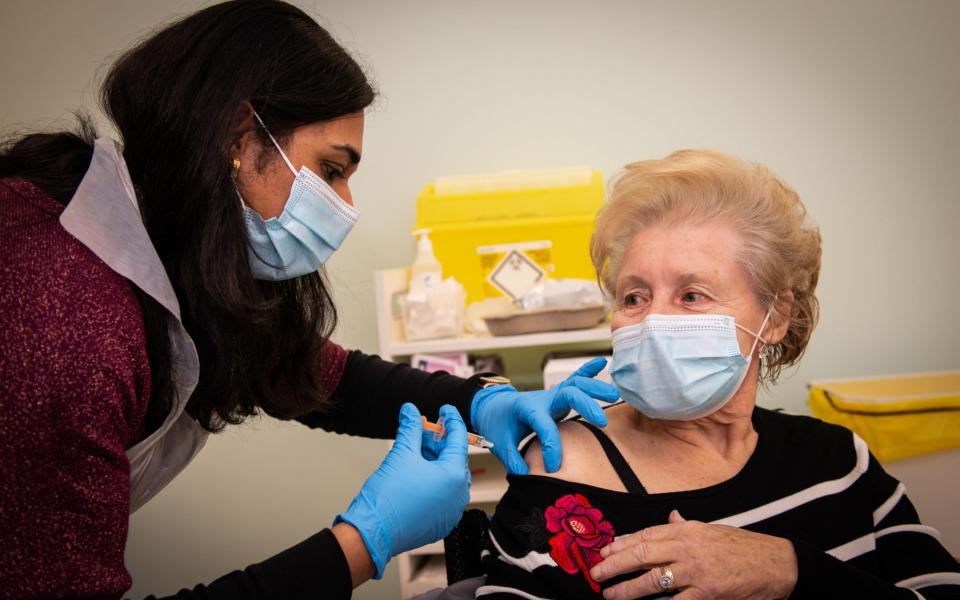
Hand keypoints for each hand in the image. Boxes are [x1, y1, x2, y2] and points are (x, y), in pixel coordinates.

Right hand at [336, 403, 470, 578]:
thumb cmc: (388, 498)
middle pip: (453, 458)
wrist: (373, 532)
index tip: (446, 410)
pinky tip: (415, 471)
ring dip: (433, 460)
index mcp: (454, 476)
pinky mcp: (440, 522)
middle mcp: (459, 495)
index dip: (452, 420)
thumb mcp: (401, 454)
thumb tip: (411, 411)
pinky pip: (441, 494)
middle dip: (438, 442)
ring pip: (446, 476)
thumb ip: (410, 428)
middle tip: (422, 430)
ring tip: (413, 450)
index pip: (459, 439)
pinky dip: (431, 479)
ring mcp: (451, 511)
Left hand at [471, 357, 619, 474]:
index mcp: (526, 410)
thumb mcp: (499, 444)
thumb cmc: (497, 424)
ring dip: (595, 387)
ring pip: (575, 384)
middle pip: (567, 395)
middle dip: (586, 405)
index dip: (551, 448)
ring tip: (614, 395)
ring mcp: (551, 394)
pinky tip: (601, 361)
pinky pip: (574, 378)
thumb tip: (525, 477)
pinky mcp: (557, 394)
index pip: (544, 427)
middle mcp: (542, 399)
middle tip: (602, 421)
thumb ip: (513, 460)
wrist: (493, 406)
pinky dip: (588, 370)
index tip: (553, 467)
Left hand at [589, 510, 797, 599]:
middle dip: (615, 564)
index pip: (646, 535)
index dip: (621, 543)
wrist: (777, 564)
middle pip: (642, 554)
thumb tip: (670, 519)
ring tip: (611, 594)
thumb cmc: (744, 548)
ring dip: (628, 589)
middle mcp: (688, 547)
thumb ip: (687, 528)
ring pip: (652, 580)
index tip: (604, 550)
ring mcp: (696, 571)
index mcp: (688, 530)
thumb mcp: (712, 530)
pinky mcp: (707, 593)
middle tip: (596, 572)